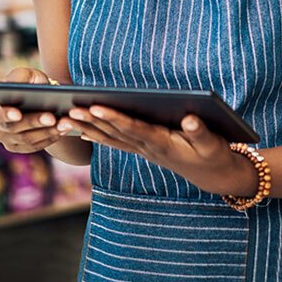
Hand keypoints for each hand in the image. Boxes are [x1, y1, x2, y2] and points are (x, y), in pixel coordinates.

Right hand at [0, 66, 66, 154]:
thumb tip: (19, 84)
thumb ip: (20, 77)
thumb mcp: (24, 74)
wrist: (35, 98)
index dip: (5, 115)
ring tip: (64, 124)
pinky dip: (50, 139)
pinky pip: (35, 146)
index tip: (17, 114)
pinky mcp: (19, 147)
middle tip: (52, 117)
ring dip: (47, 132)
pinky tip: (63, 130)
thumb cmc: (28, 83)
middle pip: (14, 128)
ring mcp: (6, 139)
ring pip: (27, 139)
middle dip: (34, 122)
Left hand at [63, 106, 258, 197]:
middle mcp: (148, 148)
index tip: (97, 107)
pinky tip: (82, 128)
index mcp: (163, 143)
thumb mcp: (213, 144)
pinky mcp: (142, 149)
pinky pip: (115, 142)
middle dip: (93, 121)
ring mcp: (143, 150)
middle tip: (71, 109)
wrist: (212, 175)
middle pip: (116, 133)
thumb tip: (191, 118)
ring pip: (111, 139)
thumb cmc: (213, 155)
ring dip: (89, 128)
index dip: (115, 119)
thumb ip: (201, 132)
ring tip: (67, 116)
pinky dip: (97, 135)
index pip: (134, 129)